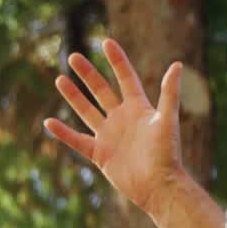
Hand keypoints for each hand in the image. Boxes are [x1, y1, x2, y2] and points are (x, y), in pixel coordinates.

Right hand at [44, 38, 185, 214]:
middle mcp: (123, 119)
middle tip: (74, 56)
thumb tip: (177, 65)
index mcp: (139, 109)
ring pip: (88, 112)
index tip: (106, 41)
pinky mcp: (100, 154)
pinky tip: (49, 122)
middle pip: (102, 91)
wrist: (158, 186)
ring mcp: (110, 136)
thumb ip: (169, 93)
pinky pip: (77, 141)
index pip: (126, 78)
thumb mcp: (167, 120)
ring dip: (74, 96)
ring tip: (60, 79)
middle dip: (89, 75)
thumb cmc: (166, 154)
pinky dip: (63, 133)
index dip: (117, 61)